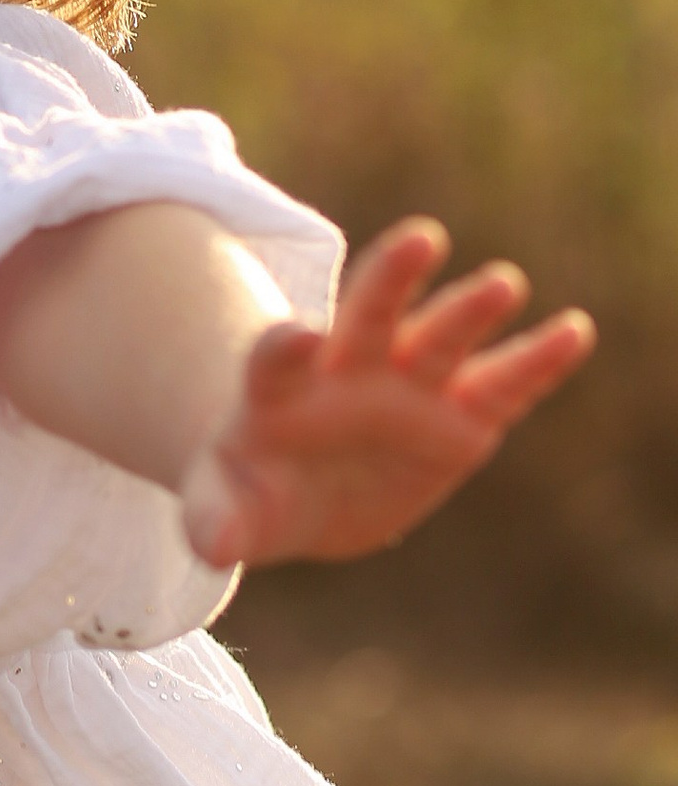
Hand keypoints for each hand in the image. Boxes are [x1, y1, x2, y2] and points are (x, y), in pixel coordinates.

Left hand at [181, 217, 594, 577]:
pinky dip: (537, 360)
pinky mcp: (460, 416)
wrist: (300, 492)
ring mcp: (407, 386)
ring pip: (440, 336)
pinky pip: (503, 384)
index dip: (282, 348)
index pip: (275, 358)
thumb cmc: (252, 491)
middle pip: (368, 314)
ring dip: (469, 310)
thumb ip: (218, 519)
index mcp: (278, 388)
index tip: (296, 334)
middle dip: (391, 278)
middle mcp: (347, 369)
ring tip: (503, 281)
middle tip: (420, 236)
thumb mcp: (226, 509)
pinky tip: (573, 331)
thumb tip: (213, 548)